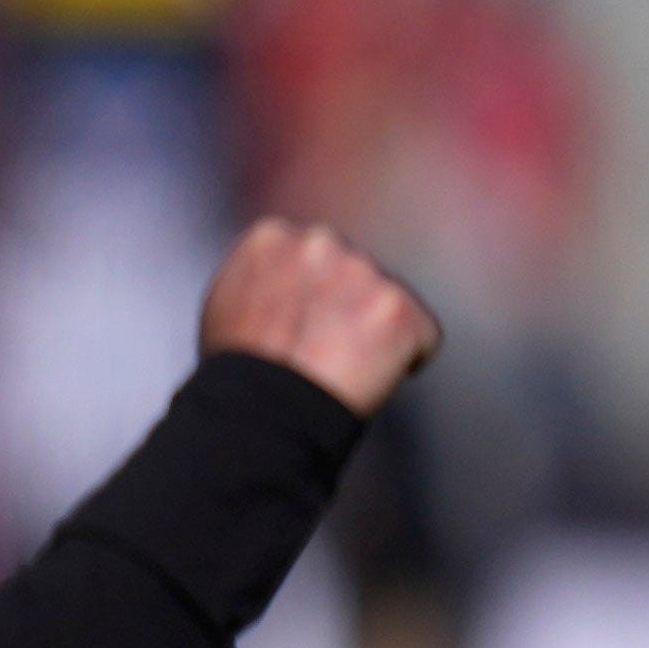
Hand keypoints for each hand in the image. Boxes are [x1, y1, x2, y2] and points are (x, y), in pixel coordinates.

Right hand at [199, 217, 440, 415]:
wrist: (260, 410)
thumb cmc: (236, 370)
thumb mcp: (226, 302)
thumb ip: (262, 276)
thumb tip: (279, 278)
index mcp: (272, 237)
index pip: (312, 254)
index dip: (310, 295)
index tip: (299, 325)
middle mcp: (320, 242)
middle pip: (353, 272)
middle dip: (347, 305)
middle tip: (322, 350)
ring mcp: (363, 273)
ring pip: (387, 301)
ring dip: (374, 331)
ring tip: (339, 368)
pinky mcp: (399, 308)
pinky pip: (422, 335)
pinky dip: (406, 358)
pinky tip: (367, 379)